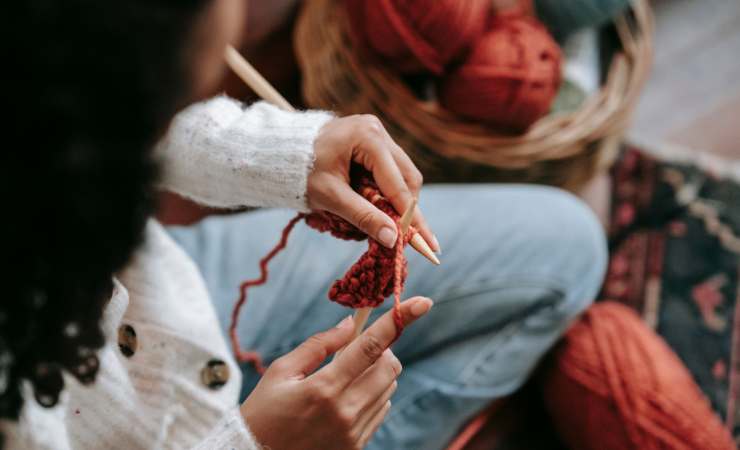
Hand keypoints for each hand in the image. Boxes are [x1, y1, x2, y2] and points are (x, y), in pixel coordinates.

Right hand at [240, 297, 432, 449]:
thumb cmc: (264, 411)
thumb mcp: (281, 371)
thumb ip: (319, 345)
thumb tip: (351, 324)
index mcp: (324, 388)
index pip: (371, 346)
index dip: (399, 320)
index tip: (423, 302)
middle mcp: (345, 412)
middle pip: (390, 367)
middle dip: (381, 350)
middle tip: (356, 350)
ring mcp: (353, 433)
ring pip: (389, 387)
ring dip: (376, 373)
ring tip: (345, 378)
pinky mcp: (356, 447)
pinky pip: (381, 410)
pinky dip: (372, 395)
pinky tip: (345, 399)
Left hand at [308, 115, 438, 250]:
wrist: (280, 151)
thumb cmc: (301, 172)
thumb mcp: (331, 197)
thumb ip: (363, 216)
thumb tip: (393, 239)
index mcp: (368, 138)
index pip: (398, 185)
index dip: (412, 217)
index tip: (428, 244)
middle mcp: (377, 130)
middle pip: (408, 177)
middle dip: (408, 210)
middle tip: (412, 239)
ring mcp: (376, 133)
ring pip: (403, 174)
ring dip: (398, 201)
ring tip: (390, 224)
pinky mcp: (372, 141)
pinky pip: (390, 170)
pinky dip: (387, 191)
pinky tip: (379, 207)